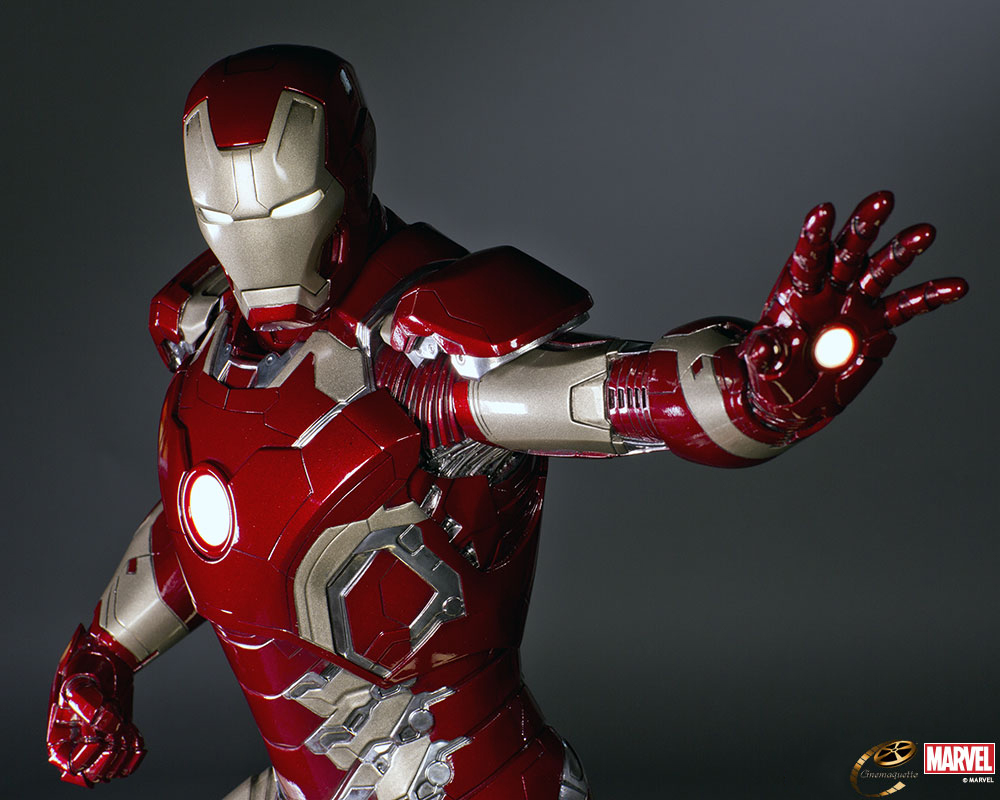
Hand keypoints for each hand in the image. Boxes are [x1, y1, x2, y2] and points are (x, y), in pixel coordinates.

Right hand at [46, 626, 144, 785]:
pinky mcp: (118, 733)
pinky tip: (135, 737)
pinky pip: (127, 757)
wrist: (109, 655)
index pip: (68, 762)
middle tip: (116, 736)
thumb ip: (85, 701)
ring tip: (127, 733)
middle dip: (107, 758)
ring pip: (111, 767)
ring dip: (123, 755)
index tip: (98, 737)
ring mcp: (100, 738)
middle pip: (91, 771)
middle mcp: (78, 740)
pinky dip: (135, 753)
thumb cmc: (88, 666)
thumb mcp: (78, 679)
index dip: (85, 756)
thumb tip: (97, 720)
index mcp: (60, 732)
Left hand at [742, 191, 966, 435]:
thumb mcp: (759, 363)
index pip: (807, 258)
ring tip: (924, 232)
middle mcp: (830, 290)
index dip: (815, 235)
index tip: (824, 210)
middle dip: (864, 224)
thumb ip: (764, 353)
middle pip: (848, 250)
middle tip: (882, 199)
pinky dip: (930, 296)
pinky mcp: (876, 324)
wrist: (794, 395)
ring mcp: (855, 303)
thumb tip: (767, 348)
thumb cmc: (772, 372)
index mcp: (797, 292)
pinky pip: (907, 306)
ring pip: (881, 270)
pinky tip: (955, 286)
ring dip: (902, 250)